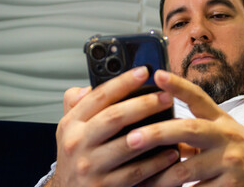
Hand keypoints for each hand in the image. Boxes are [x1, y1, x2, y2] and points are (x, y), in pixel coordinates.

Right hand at [51, 67, 178, 186]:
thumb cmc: (74, 157)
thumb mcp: (67, 129)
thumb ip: (75, 105)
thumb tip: (89, 86)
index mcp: (71, 124)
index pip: (99, 97)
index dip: (123, 82)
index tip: (144, 71)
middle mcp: (77, 143)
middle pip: (115, 117)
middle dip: (144, 103)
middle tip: (166, 96)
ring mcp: (90, 167)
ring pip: (128, 144)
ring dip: (155, 132)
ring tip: (175, 122)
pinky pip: (136, 171)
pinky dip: (156, 162)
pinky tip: (170, 152)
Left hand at [127, 70, 243, 186]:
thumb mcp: (224, 133)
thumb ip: (197, 130)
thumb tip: (161, 130)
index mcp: (221, 120)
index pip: (198, 97)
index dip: (177, 84)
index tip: (156, 75)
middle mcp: (226, 136)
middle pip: (187, 129)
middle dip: (157, 133)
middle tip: (132, 138)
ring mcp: (230, 161)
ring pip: (186, 170)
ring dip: (159, 178)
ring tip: (138, 180)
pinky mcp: (233, 185)